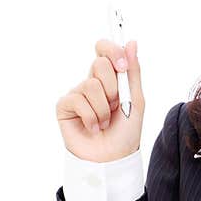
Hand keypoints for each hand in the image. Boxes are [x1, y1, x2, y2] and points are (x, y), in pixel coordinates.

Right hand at [56, 38, 144, 162]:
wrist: (112, 158)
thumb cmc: (125, 132)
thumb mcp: (136, 100)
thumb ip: (133, 71)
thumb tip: (131, 42)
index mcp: (110, 78)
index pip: (104, 50)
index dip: (112, 51)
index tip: (123, 66)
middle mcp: (92, 82)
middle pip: (99, 64)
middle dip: (113, 87)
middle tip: (116, 104)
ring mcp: (77, 93)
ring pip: (91, 85)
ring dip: (104, 108)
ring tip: (105, 122)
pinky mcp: (65, 106)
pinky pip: (78, 100)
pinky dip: (91, 117)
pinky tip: (93, 128)